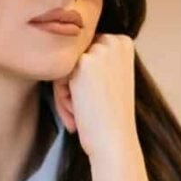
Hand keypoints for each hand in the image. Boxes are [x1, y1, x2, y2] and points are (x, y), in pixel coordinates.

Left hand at [53, 34, 148, 180]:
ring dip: (65, 92)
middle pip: (73, 57)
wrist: (114, 140)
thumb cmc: (110, 116)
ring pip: (63, 67)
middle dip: (72, 84)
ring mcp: (99, 49)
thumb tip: (65, 41)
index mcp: (123, 42)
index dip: (83, 78)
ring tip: (79, 113)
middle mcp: (114, 41)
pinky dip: (61, 96)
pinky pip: (57, 75)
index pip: (85, 52)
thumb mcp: (110, 78)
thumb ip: (95, 59)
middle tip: (82, 109)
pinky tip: (76, 111)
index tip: (93, 99)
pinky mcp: (84, 62)